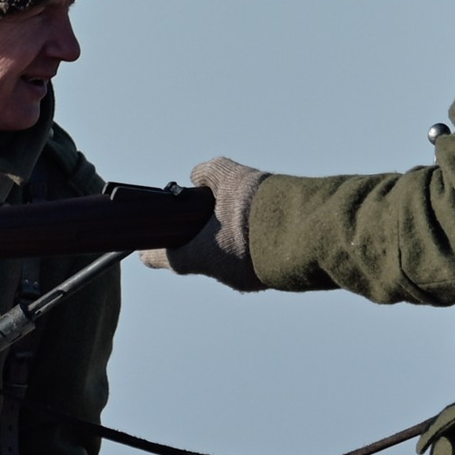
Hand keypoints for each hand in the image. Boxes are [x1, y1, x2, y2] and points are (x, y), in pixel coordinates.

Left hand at [139, 156, 267, 291]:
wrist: (310, 230)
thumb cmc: (260, 207)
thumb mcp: (229, 177)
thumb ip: (208, 174)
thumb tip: (197, 176)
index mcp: (201, 254)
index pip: (167, 259)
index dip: (155, 252)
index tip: (145, 252)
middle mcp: (222, 274)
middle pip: (204, 256)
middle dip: (205, 237)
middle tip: (210, 216)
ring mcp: (250, 280)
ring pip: (234, 259)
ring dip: (235, 241)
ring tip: (249, 216)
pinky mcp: (274, 279)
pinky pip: (258, 262)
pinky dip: (259, 246)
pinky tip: (271, 228)